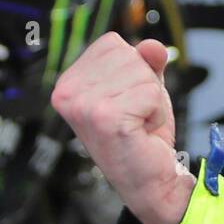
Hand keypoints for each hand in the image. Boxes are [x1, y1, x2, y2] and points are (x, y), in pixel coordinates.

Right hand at [51, 33, 194, 223]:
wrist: (149, 179)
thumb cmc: (142, 134)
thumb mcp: (144, 88)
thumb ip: (147, 62)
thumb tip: (151, 46)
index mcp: (68, 82)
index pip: (113, 44)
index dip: (134, 70)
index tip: (127, 100)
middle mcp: (67, 93)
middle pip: (129, 55)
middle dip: (145, 85)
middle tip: (135, 115)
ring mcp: (83, 106)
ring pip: (143, 74)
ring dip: (151, 100)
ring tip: (137, 123)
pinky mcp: (105, 118)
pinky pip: (151, 94)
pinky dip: (156, 113)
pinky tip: (141, 131)